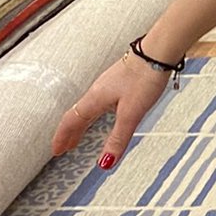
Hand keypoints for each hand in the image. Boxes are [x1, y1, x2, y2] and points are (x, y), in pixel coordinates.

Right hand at [50, 53, 171, 168]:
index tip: (56, 150)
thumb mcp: (131, 113)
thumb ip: (118, 138)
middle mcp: (99, 90)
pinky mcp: (122, 77)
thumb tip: (105, 164)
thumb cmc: (145, 77)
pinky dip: (96, 111)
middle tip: (65, 147)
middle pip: (79, 114)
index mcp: (95, 99)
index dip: (63, 137)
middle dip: (71, 132)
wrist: (159, 50)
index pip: (71, 121)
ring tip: (81, 133)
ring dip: (83, 122)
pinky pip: (101, 98)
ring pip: (90, 105)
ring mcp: (110, 82)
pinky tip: (108, 110)